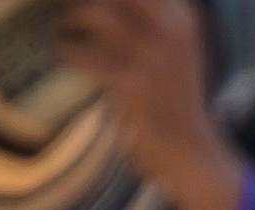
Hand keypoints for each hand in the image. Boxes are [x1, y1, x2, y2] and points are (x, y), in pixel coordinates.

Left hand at [53, 0, 244, 209]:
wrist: (189, 150)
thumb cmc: (176, 100)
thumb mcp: (179, 49)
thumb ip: (155, 21)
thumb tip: (110, 7)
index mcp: (183, 16)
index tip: (94, 4)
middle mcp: (169, 26)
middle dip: (86, 2)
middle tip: (72, 12)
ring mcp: (149, 52)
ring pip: (95, 11)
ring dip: (71, 19)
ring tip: (64, 30)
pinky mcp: (128, 80)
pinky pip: (81, 53)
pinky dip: (67, 52)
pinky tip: (65, 56)